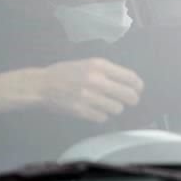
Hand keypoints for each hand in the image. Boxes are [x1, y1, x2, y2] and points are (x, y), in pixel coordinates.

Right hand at [29, 58, 143, 122]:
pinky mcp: (81, 110)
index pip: (130, 77)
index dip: (138, 85)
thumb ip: (108, 71)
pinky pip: (102, 117)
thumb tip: (130, 81)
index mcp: (99, 65)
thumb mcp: (88, 63)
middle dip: (132, 99)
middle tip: (130, 100)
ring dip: (115, 108)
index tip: (139, 89)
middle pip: (128, 95)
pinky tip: (96, 110)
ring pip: (117, 108)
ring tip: (108, 104)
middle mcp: (96, 80)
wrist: (41, 85)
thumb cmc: (66, 72)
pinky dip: (102, 115)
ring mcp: (88, 96)